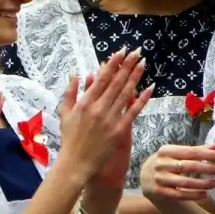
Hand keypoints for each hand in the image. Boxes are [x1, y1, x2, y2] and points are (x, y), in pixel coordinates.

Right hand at [56, 48, 151, 181]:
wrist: (76, 162)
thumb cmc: (69, 137)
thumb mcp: (64, 112)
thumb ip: (70, 92)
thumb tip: (74, 74)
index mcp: (85, 102)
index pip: (102, 78)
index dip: (113, 64)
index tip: (121, 52)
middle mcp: (98, 108)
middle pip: (116, 82)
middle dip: (127, 65)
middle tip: (137, 51)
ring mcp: (110, 119)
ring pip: (125, 94)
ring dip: (135, 77)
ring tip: (143, 63)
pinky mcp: (119, 130)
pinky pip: (133, 112)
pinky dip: (141, 99)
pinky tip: (150, 87)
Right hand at [140, 143, 214, 202]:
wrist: (145, 179)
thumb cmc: (166, 164)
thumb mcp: (176, 154)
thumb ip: (197, 150)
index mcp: (165, 151)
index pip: (190, 151)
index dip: (208, 154)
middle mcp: (160, 163)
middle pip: (189, 166)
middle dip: (208, 168)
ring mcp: (159, 178)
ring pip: (185, 182)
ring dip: (202, 183)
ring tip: (214, 183)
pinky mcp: (158, 192)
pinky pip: (180, 195)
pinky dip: (194, 195)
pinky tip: (204, 194)